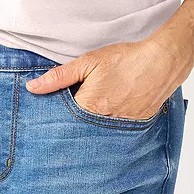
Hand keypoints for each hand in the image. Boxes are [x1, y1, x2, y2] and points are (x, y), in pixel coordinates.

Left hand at [24, 35, 184, 119]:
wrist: (161, 62)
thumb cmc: (124, 60)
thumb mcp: (88, 62)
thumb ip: (59, 77)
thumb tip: (32, 87)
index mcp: (89, 107)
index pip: (64, 121)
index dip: (56, 117)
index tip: (49, 116)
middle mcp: (105, 123)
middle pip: (81, 131)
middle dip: (73, 126)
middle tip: (69, 117)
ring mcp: (122, 128)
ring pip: (98, 134)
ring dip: (92, 128)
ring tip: (92, 114)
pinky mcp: (135, 128)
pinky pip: (117, 134)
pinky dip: (110, 127)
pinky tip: (110, 115)